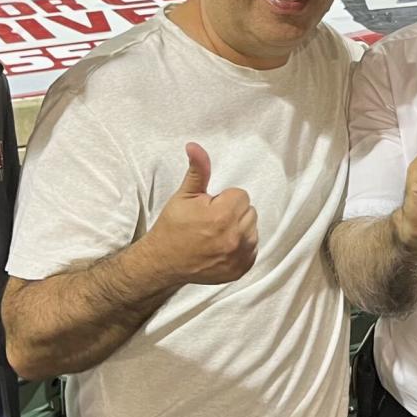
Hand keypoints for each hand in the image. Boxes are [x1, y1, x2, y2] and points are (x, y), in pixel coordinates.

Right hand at [148, 143, 257, 285]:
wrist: (163, 261)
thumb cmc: (173, 225)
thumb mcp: (184, 195)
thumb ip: (198, 170)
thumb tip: (194, 145)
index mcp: (223, 215)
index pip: (241, 196)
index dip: (224, 199)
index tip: (208, 208)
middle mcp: (235, 237)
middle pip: (249, 212)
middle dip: (233, 213)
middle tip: (211, 221)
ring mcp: (238, 256)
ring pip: (252, 231)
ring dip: (239, 230)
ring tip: (216, 235)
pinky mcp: (240, 270)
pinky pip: (252, 250)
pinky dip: (241, 248)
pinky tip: (222, 248)